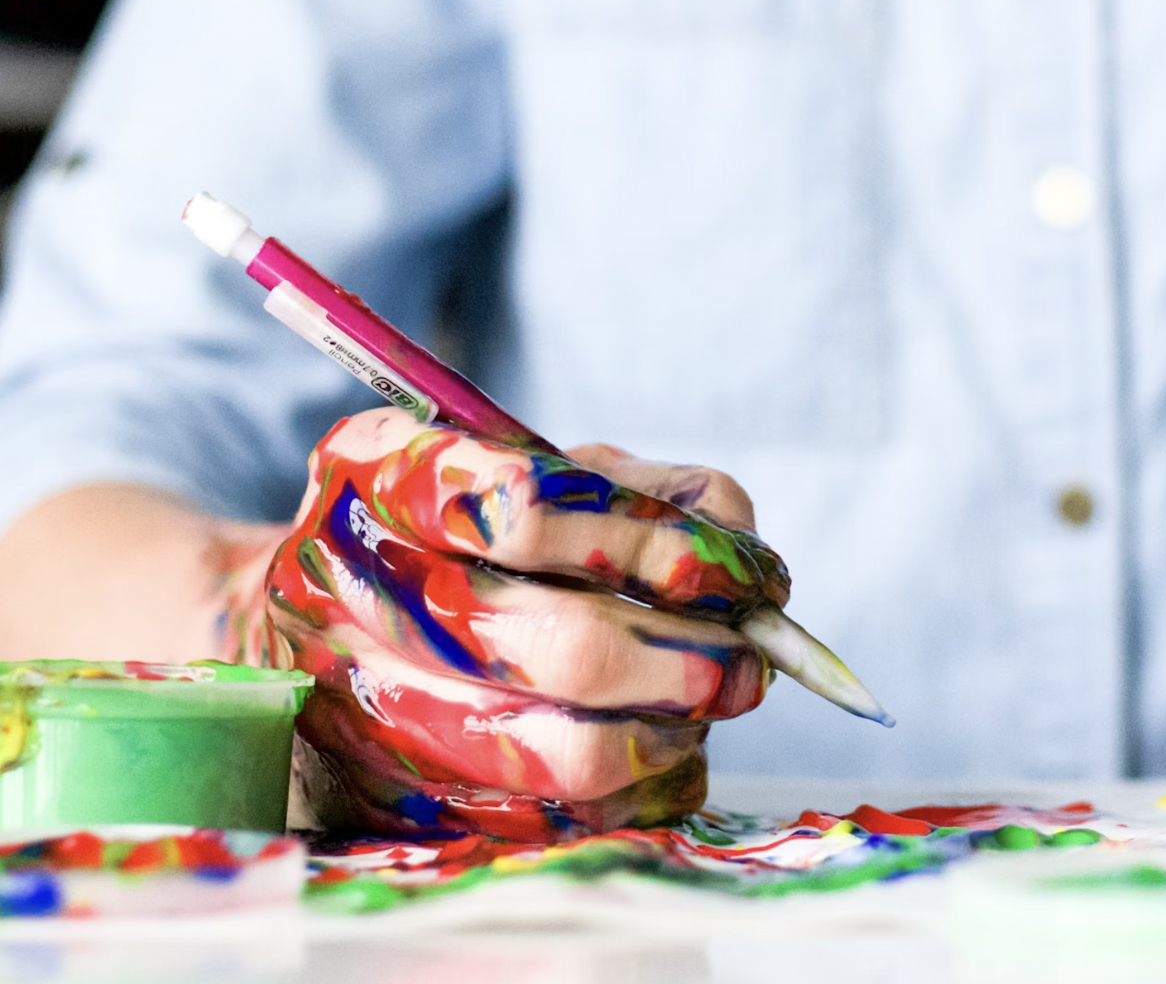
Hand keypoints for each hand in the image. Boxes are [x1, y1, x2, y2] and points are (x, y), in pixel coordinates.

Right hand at [252, 408, 784, 840]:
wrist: (297, 622)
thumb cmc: (460, 532)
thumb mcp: (543, 462)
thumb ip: (654, 494)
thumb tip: (750, 572)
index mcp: (380, 474)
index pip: (535, 508)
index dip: (664, 546)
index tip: (741, 571)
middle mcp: (352, 590)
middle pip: (570, 647)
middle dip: (695, 659)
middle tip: (751, 660)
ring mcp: (362, 708)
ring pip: (570, 754)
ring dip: (675, 732)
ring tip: (709, 704)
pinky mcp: (393, 802)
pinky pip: (557, 820)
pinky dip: (634, 789)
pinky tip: (653, 749)